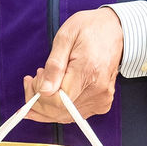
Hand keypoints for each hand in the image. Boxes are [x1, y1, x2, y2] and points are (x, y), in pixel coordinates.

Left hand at [23, 7, 124, 122]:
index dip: (39, 95)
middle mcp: (98, 91)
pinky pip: (74, 114)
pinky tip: (53, 89)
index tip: (31, 79)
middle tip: (31, 80)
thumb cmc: (90, 29)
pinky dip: (58, 107)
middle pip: (60, 112)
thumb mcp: (65, 37)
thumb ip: (54, 65)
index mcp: (89, 71)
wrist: (115, 30)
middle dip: (38, 101)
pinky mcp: (101, 103)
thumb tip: (43, 90)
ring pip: (66, 116)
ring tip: (42, 81)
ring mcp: (101, 100)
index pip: (59, 101)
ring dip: (46, 104)